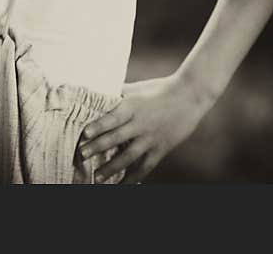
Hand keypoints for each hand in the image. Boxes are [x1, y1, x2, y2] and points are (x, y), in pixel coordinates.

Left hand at [78, 74, 213, 183]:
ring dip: (112, 167)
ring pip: (129, 156)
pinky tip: (123, 183)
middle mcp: (141, 124)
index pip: (113, 118)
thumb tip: (96, 94)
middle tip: (82, 155)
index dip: (99, 127)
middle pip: (117, 138)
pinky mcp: (162, 148)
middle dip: (98, 148)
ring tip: (97, 176)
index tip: (85, 135)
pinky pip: (147, 165)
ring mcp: (152, 138)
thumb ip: (118, 94)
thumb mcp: (136, 89)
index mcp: (132, 106)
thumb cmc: (159, 88)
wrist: (190, 95)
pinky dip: (135, 176)